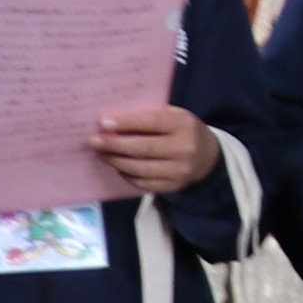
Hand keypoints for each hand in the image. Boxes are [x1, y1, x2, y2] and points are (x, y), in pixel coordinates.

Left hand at [96, 105, 216, 195]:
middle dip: (115, 145)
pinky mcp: (174, 187)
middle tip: (94, 141)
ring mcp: (180, 171)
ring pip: (141, 169)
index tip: (104, 123)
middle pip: (143, 148)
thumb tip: (112, 123)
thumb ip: (149, 118)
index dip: (127, 123)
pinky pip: (143, 183)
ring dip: (116, 161)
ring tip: (101, 154)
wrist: (208, 156)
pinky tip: (118, 166)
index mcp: (184, 124)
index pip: (152, 122)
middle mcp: (185, 148)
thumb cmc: (182, 130)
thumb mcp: (173, 116)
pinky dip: (127, 175)